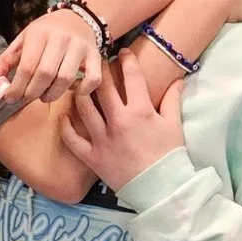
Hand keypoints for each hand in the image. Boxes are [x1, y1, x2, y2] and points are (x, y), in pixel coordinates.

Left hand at [0, 5, 103, 105]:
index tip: (10, 98)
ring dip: (52, 94)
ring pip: (66, 79)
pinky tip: (70, 90)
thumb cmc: (45, 34)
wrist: (77, 18)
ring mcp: (80, 47)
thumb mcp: (22, 41)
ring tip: (44, 95)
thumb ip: (5, 61)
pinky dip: (81, 91)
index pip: (27, 67)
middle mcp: (61, 38)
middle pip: (45, 74)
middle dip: (32, 93)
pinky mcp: (96, 55)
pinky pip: (92, 80)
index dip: (17, 87)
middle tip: (26, 97)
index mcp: (39, 33)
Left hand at [60, 52, 185, 192]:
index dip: (126, 60)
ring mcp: (103, 139)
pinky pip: (72, 139)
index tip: (122, 52)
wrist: (161, 188)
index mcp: (141, 111)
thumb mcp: (174, 125)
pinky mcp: (92, 156)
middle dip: (99, 71)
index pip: (132, 77)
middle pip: (103, 88)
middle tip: (95, 62)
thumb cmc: (170, 155)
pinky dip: (65, 127)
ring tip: (77, 84)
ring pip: (83, 108)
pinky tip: (63, 116)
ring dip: (79, 93)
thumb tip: (178, 79)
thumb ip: (172, 99)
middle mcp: (119, 121)